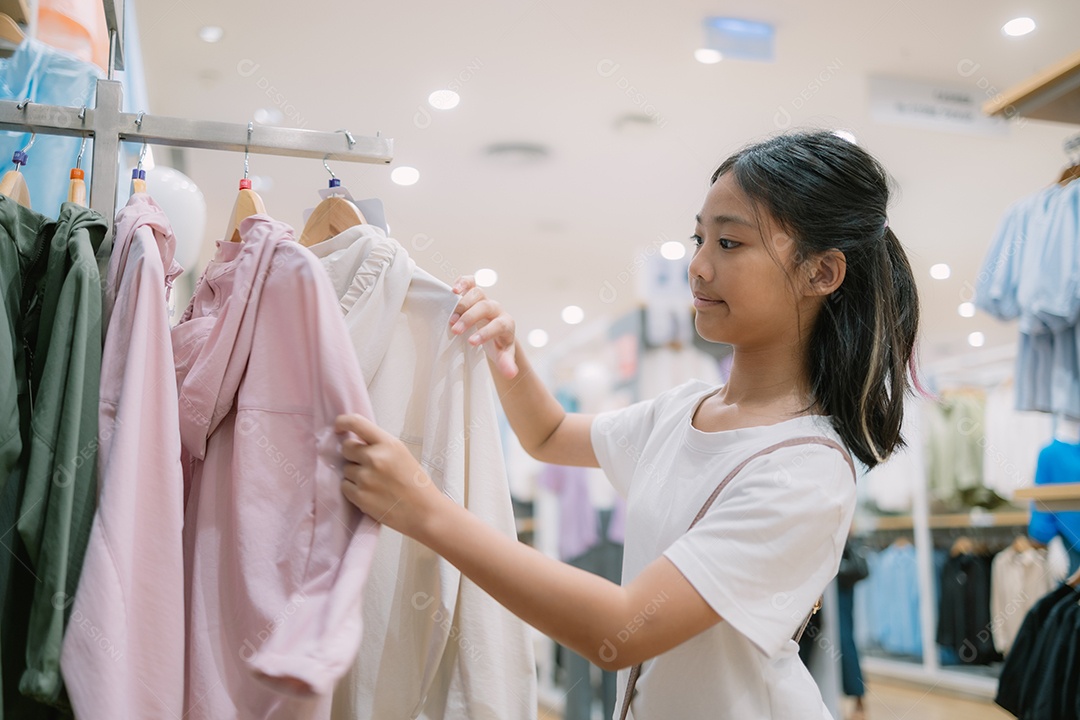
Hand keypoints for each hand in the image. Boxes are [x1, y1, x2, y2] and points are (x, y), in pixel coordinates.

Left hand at [336, 414, 445, 537]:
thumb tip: (356, 441)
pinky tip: (371, 494)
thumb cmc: (415, 483)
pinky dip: (354, 490)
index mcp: (388, 444)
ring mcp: (366, 478)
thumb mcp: (401, 454)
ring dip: (355, 475)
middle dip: (352, 455)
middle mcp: (375, 458)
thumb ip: (380, 446)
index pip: (357, 423)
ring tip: (375, 484)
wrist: (425, 512)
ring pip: (346, 469)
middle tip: (367, 466)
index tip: (339, 427)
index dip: (343, 422)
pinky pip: (345, 487)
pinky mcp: (360, 497)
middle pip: (346, 448)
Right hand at [450, 276, 517, 378]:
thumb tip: (510, 374)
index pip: (499, 325)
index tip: (471, 342)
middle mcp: (496, 309)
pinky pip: (470, 282)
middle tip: (456, 331)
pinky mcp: (474, 293)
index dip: (486, 332)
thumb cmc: (498, 344)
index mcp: (506, 324)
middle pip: (486, 307)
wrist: (495, 331)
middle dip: (470, 318)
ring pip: (477, 293)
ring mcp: (485, 299)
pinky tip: (453, 290)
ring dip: (462, 304)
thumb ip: (506, 363)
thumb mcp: (502, 355)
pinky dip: (462, 282)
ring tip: (451, 319)